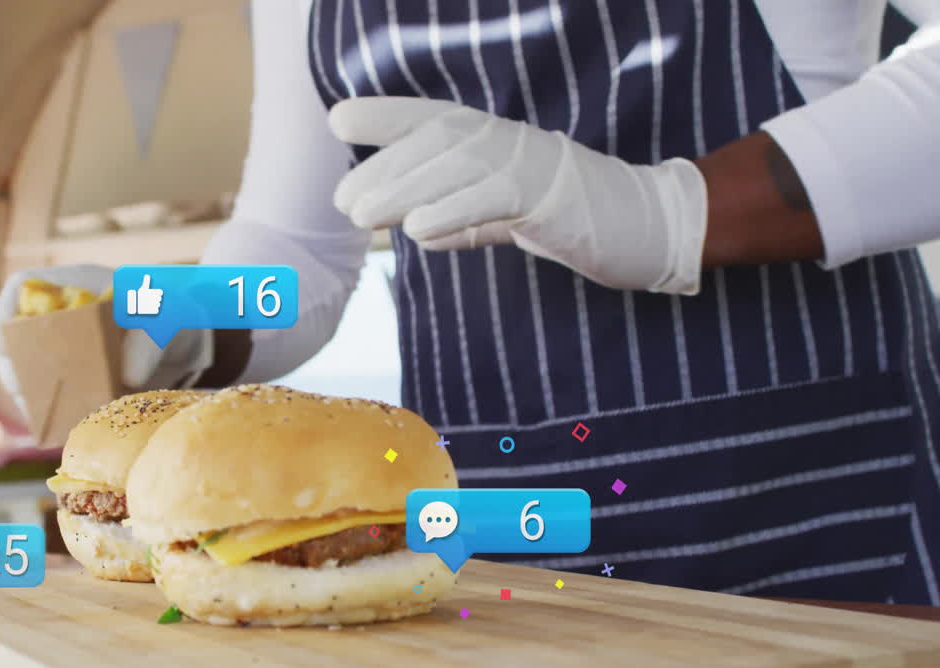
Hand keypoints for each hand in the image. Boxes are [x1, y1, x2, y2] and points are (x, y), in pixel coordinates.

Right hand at [0, 265, 213, 426]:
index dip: (4, 314)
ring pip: (31, 371)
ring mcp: (66, 348)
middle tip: (28, 396)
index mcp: (75, 285)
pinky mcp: (77, 378)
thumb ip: (151, 337)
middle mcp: (62, 316)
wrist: (186, 339)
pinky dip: (57, 410)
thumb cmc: (174, 312)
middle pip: (17, 338)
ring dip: (34, 395)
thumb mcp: (170, 314)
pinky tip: (65, 426)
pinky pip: (56, 394)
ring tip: (47, 418)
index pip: (22, 287)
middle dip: (15, 368)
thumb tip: (130, 374)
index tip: (3, 344)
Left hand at [328, 97, 707, 294]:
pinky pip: (495, 200)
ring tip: (361, 215)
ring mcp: (531, 165)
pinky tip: (418, 231)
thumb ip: (466, 219)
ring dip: (403, 191)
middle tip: (342, 202)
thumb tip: (421, 229)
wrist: (648, 226)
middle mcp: (508, 141)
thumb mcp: (507, 218)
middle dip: (383, 169)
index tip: (340, 121)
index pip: (432, 119)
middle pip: (435, 144)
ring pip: (456, 169)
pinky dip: (453, 213)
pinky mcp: (551, 198)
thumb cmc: (572, 218)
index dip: (387, 116)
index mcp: (494, 140)